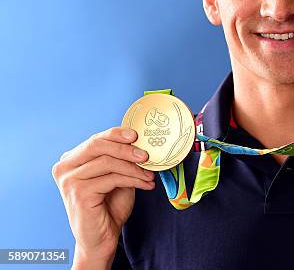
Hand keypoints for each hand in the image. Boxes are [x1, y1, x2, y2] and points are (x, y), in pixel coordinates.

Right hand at [51, 127, 155, 266]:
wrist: (101, 239)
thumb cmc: (108, 206)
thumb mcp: (116, 175)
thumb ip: (121, 159)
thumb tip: (140, 142)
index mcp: (71, 160)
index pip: (95, 139)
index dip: (116, 134)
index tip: (136, 135)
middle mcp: (64, 168)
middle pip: (98, 145)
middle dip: (126, 148)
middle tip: (146, 155)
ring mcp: (69, 181)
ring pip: (108, 162)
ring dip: (134, 168)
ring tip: (149, 175)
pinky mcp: (79, 193)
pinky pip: (112, 178)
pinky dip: (133, 179)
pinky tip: (145, 185)